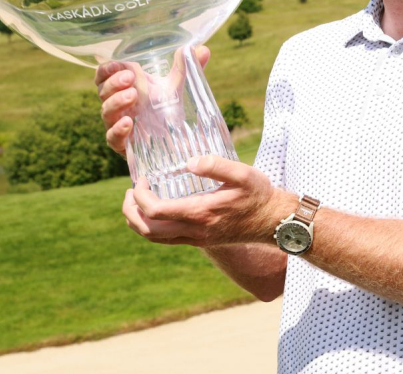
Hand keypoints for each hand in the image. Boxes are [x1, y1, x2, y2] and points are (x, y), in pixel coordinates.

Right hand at [94, 46, 210, 153]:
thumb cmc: (168, 107)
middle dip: (114, 82)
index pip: (104, 76)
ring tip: (133, 95)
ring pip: (106, 112)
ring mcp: (117, 124)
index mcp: (124, 87)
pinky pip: (112, 138)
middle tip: (130, 77)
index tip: (116, 64)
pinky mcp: (122, 144)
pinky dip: (118, 130)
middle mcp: (117, 105)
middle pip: (104, 91)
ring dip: (117, 102)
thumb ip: (188, 67)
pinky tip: (128, 123)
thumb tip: (203, 49)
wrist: (175, 140)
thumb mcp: (178, 86)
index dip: (105, 69)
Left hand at [122, 155, 292, 247]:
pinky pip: (166, 239)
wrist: (273, 221)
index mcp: (200, 213)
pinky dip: (152, 227)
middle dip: (130, 212)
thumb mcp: (243, 174)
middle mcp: (194, 230)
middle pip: (147, 230)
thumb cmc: (259, 195)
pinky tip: (157, 211)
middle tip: (129, 193)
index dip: (140, 195)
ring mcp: (196, 239)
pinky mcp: (199, 241)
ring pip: (154, 238)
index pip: (155, 210)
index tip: (142, 178)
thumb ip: (216, 165)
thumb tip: (189, 162)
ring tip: (136, 202)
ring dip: (138, 222)